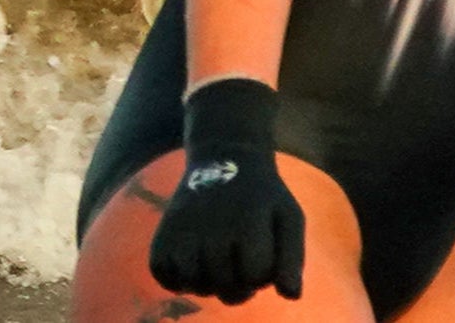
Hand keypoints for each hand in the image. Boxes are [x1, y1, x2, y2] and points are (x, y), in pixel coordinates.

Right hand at [146, 78, 305, 305]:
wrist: (224, 157)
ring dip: (210, 283)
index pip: (256, 275)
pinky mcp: (161, 235)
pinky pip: (165, 277)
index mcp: (247, 220)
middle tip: (241, 259)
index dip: (263, 272)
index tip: (262, 250)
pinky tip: (194, 261)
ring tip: (219, 262)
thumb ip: (293, 257)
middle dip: (240, 283)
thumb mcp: (288, 216)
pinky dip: (178, 278)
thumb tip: (291, 296)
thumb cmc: (262, 196)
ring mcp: (182, 231)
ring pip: (196, 286)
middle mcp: (211, 227)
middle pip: (226, 287)